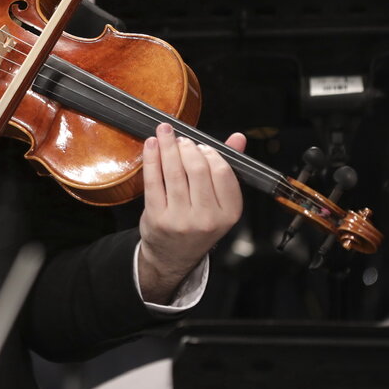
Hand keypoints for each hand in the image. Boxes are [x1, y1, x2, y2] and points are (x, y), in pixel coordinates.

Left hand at [138, 123, 244, 303]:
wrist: (173, 256)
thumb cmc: (198, 223)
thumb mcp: (219, 203)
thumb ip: (228, 168)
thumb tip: (238, 137)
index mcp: (229, 213)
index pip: (223, 173)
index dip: (210, 153)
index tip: (201, 145)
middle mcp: (207, 218)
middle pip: (197, 170)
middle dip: (187, 147)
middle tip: (180, 139)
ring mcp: (181, 220)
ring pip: (174, 173)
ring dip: (168, 147)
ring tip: (165, 133)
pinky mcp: (157, 218)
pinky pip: (153, 181)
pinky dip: (151, 158)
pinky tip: (151, 144)